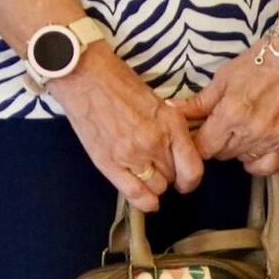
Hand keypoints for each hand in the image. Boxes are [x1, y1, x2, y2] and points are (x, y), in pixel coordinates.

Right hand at [52, 49, 205, 206]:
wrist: (85, 76)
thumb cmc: (120, 82)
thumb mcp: (157, 102)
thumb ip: (169, 128)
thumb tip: (177, 152)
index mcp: (171, 124)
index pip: (193, 168)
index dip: (191, 179)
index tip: (185, 179)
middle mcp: (155, 142)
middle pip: (173, 178)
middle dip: (169, 175)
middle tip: (157, 165)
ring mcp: (131, 155)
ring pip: (156, 187)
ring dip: (154, 183)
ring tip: (145, 171)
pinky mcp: (109, 163)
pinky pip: (134, 194)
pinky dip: (144, 202)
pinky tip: (147, 201)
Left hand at [184, 30, 278, 173]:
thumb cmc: (258, 62)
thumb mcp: (223, 78)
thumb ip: (199, 102)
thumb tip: (172, 112)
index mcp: (231, 114)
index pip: (204, 147)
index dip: (197, 142)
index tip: (198, 133)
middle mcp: (251, 131)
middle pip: (221, 154)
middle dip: (215, 142)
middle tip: (217, 127)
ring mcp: (272, 139)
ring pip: (241, 159)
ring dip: (235, 149)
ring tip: (237, 131)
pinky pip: (267, 167)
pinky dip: (256, 162)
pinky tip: (252, 148)